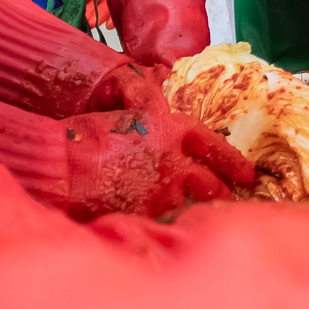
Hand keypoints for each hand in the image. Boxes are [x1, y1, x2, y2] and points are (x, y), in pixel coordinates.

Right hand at [62, 87, 258, 220]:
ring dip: (196, 209)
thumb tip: (157, 77)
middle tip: (232, 201)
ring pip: (190, 204)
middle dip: (223, 193)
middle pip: (209, 183)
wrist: (61, 163)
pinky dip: (168, 224)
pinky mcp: (144, 215)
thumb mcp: (124, 106)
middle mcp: (172, 163)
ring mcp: (160, 192)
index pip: (213, 145)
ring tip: (203, 218)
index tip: (247, 174)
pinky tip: (169, 230)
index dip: (232, 160)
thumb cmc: (88, 132)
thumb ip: (146, 98)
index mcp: (170, 131)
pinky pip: (164, 222)